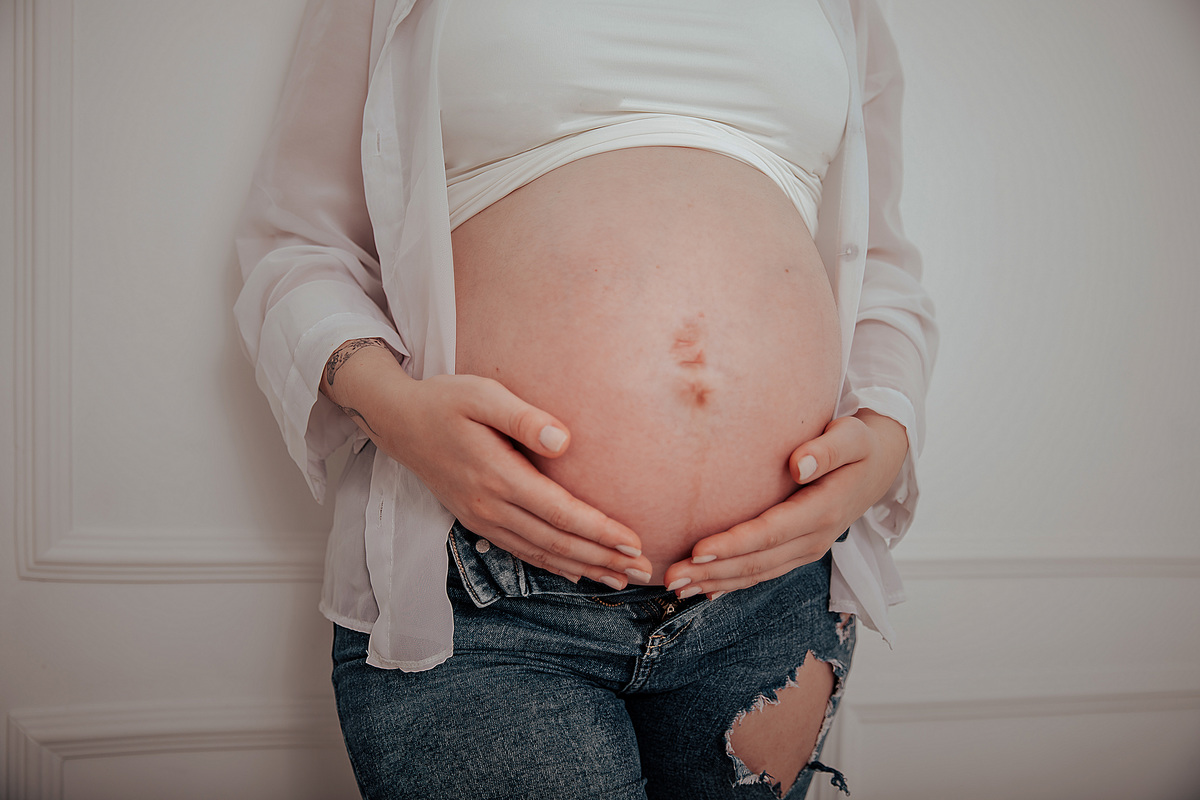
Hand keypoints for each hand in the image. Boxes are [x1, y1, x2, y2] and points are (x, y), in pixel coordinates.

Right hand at [321, 341, 651, 587]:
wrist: (397, 420)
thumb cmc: (445, 400)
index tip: (634, 542)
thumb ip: (524, 418)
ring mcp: (481, 517)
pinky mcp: (476, 519)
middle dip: (603, 559)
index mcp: (498, 476)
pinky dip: (552, 565)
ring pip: (541, 553)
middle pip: (557, 542)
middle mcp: (490, 505)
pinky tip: (576, 572)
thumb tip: (565, 442)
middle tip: (644, 570)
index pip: (561, 513)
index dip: (600, 531)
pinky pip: (521, 551)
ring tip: (621, 579)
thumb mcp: (483, 395)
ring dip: (584, 568)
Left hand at [662, 409, 908, 598]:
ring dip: (717, 583)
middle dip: (713, 572)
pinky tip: (705, 590)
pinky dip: (733, 583)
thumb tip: (798, 463)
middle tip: (671, 577)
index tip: (698, 551)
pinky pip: (764, 572)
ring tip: (677, 588)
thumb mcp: (852, 436)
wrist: (880, 465)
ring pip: (758, 573)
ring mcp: (808, 549)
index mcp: (824, 510)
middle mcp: (816, 537)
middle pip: (758, 561)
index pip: (771, 532)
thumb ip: (828, 449)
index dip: (734, 544)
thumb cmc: (859, 443)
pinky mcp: (800, 551)